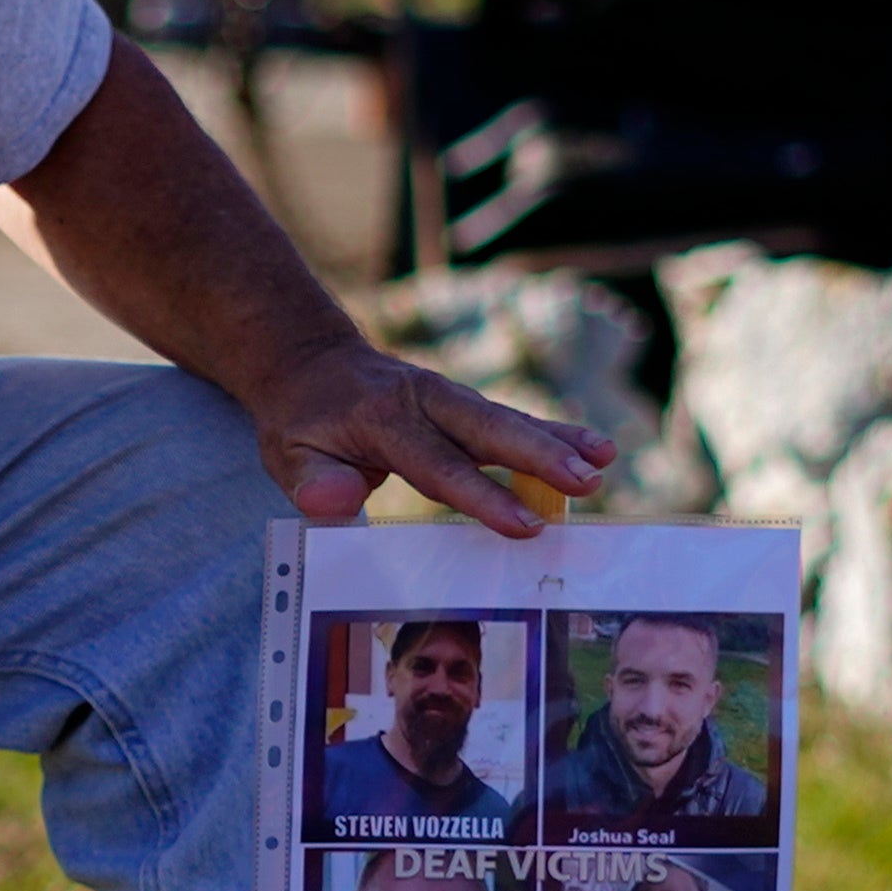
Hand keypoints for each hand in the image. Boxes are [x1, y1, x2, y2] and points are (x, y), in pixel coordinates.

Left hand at [240, 337, 614, 533]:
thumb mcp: (286, 453)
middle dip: (539, 456)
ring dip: (558, 440)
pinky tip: (596, 448)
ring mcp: (448, 398)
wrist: (311, 364)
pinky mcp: (464, 405)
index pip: (437, 463)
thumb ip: (313, 480)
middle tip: (586, 481)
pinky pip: (510, 420)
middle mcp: (423, 400)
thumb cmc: (302, 422)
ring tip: (605, 460)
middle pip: (488, 429)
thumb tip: (336, 504)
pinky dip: (553, 432)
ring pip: (507, 419)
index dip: (481, 495)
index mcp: (382, 418)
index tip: (523, 525)